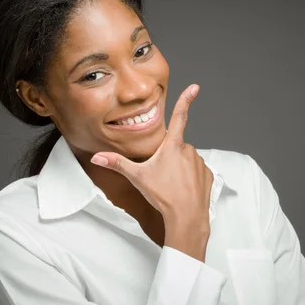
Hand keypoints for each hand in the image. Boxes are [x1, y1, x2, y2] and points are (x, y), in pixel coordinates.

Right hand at [90, 84, 213, 258]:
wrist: (187, 217)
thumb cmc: (163, 195)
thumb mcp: (137, 177)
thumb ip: (117, 164)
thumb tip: (97, 157)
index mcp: (173, 146)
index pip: (180, 116)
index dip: (186, 100)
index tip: (195, 87)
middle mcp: (189, 150)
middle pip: (176, 147)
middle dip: (168, 156)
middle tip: (161, 175)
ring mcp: (200, 162)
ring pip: (186, 159)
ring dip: (178, 167)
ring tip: (171, 184)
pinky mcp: (208, 175)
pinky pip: (196, 171)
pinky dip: (189, 177)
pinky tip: (183, 189)